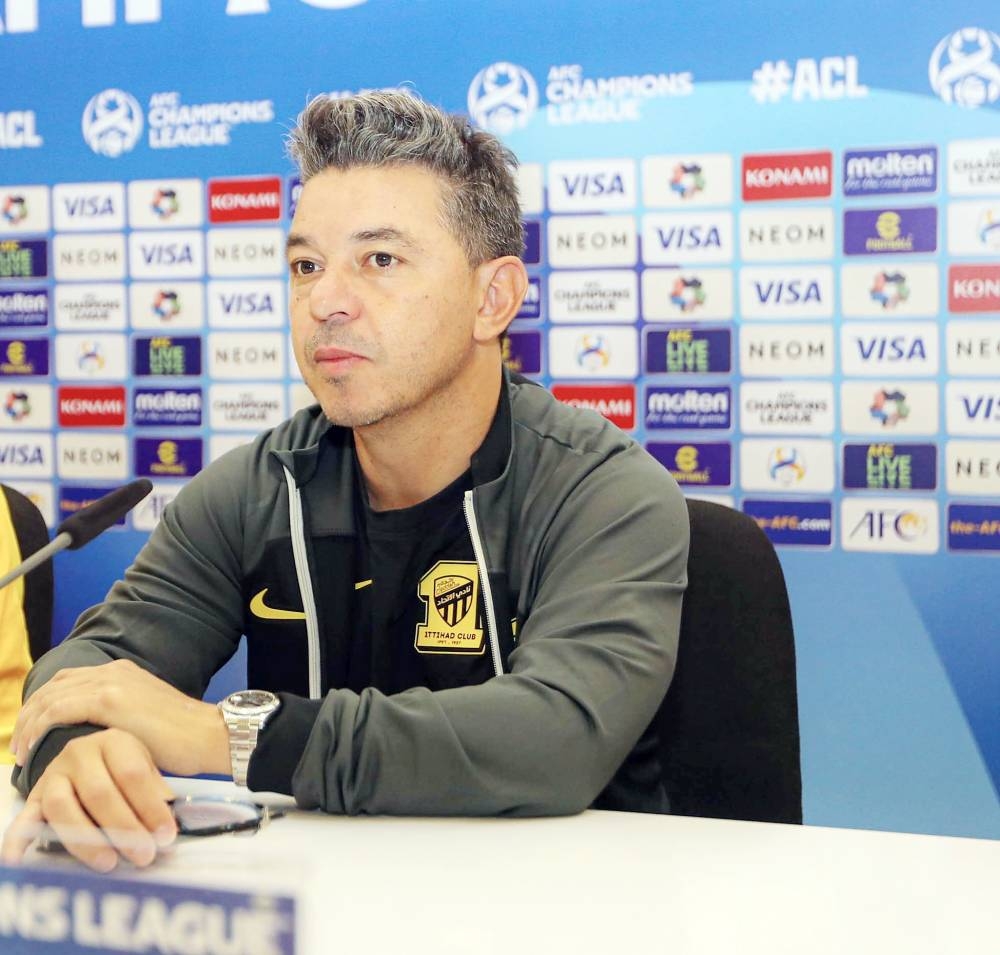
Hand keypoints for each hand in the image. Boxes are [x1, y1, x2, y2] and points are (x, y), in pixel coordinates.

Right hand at [1, 729, 176, 871]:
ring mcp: (53, 773)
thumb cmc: (124, 765)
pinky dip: (18, 839)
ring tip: (109, 864)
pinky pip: (23, 818)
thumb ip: (155, 791)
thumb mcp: (145, 766)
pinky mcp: (34, 795)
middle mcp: (80, 752)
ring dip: (85, 839)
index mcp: (114, 741)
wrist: (89, 752)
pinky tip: (18, 860)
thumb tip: (167, 826)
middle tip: (143, 855)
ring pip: (62, 806)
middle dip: (123, 828)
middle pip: (99, 793)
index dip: (151, 807)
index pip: (134, 774)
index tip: (166, 836)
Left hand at [11, 659, 229, 777]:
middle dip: (30, 713)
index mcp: (123, 672)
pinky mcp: (109, 699)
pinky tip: (32, 747)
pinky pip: (57, 709)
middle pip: (55, 685)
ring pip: (50, 696)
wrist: (207, 735)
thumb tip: (95, 738)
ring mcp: (111, 682)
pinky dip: (38, 726)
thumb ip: (119, 716)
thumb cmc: (183, 738)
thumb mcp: (145, 718)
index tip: (33, 730)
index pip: (69, 681)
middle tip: (20, 742)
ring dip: (29, 722)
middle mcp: (114, 670)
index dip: (44, 704)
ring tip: (21, 750)